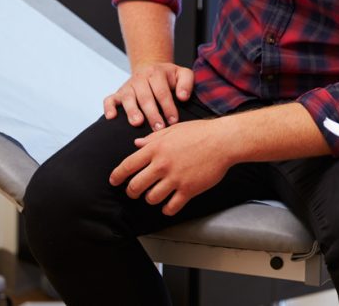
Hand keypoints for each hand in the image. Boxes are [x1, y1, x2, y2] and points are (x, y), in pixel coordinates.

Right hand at [104, 62, 193, 130]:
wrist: (151, 69)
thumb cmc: (169, 76)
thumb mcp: (182, 74)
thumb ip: (186, 83)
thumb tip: (182, 97)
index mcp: (156, 73)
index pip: (162, 92)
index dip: (168, 107)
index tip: (173, 120)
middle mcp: (140, 78)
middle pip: (145, 97)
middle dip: (152, 114)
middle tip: (159, 128)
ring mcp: (127, 86)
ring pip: (127, 98)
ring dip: (132, 111)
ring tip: (138, 123)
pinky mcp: (118, 93)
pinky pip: (109, 100)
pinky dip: (108, 108)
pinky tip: (111, 117)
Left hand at [109, 119, 229, 215]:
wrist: (224, 140)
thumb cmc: (201, 132)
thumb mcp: (174, 130)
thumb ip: (153, 138)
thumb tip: (137, 144)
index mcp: (156, 148)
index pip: (127, 166)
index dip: (117, 176)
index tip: (114, 181)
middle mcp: (162, 164)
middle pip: (135, 186)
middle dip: (132, 192)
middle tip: (135, 192)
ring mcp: (175, 178)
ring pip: (151, 198)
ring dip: (151, 199)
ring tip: (155, 196)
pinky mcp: (188, 189)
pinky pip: (171, 207)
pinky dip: (167, 209)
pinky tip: (169, 205)